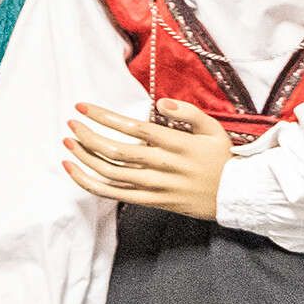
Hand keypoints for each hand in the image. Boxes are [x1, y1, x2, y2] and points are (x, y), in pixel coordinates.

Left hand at [62, 99, 230, 220]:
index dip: (104, 117)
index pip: (133, 128)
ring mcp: (156, 186)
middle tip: (71, 123)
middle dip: (88, 135)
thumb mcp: (213, 129)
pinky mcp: (151, 201)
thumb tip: (160, 102)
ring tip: (69, 143)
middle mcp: (163, 165)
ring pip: (111, 173)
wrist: (234, 196)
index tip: (83, 107)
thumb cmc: (221, 158)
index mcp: (177, 144)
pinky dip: (90, 183)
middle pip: (116, 151)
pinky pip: (114, 194)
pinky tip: (74, 171)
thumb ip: (188, 112)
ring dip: (85, 157)